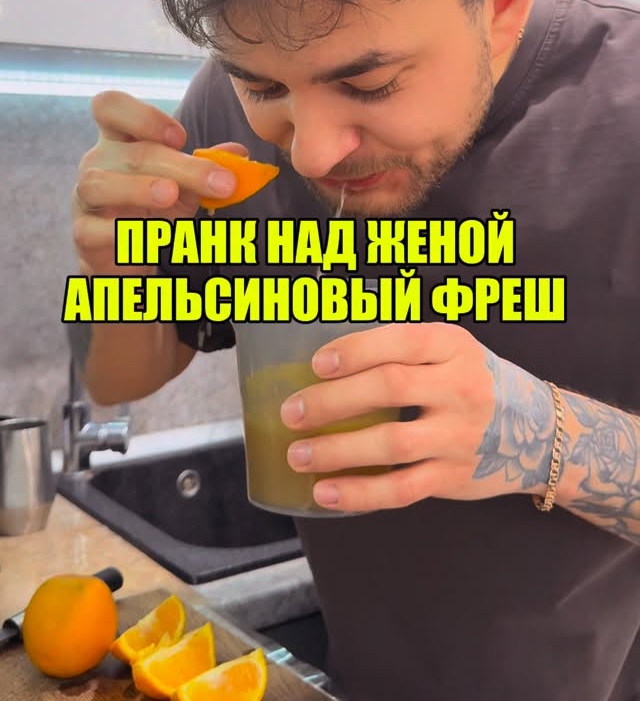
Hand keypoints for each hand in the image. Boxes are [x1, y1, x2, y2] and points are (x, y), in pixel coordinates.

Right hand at [72, 90, 246, 277]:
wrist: (127, 252)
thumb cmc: (153, 205)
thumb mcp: (184, 182)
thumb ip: (208, 165)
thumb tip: (239, 153)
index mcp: (119, 138)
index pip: (110, 106)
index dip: (142, 115)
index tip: (181, 137)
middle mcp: (97, 162)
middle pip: (130, 153)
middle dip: (180, 166)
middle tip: (221, 183)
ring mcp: (85, 198)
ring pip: (98, 184)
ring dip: (139, 188)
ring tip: (172, 195)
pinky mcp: (83, 235)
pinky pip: (93, 230)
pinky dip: (121, 232)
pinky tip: (152, 236)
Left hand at [281, 323, 555, 512]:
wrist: (539, 432)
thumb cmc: (476, 382)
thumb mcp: (451, 350)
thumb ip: (402, 349)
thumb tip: (326, 357)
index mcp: (453, 346)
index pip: (401, 342)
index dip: (356, 351)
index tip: (317, 364)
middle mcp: (460, 388)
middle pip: (390, 388)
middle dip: (333, 400)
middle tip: (292, 412)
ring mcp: (459, 436)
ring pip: (392, 443)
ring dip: (338, 450)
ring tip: (298, 454)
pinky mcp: (453, 477)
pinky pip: (401, 488)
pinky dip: (360, 492)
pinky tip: (326, 491)